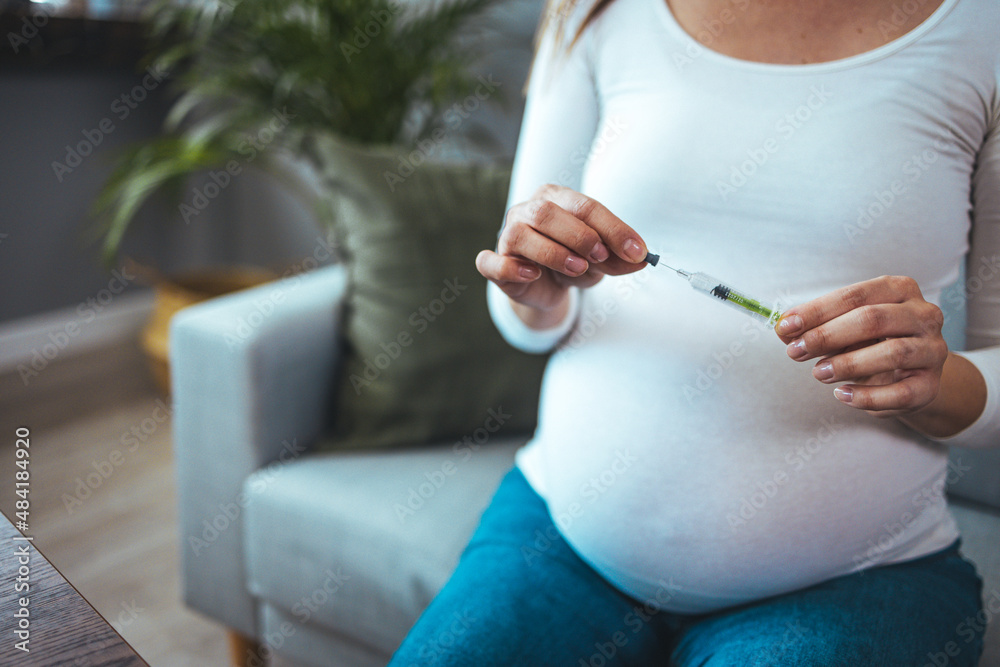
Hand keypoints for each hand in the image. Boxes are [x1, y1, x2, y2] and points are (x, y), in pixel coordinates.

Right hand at [476, 184, 648, 318]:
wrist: (546, 289)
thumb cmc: (572, 263)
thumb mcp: (600, 262)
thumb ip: (617, 259)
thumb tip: (640, 260)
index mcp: (555, 198)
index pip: (584, 206)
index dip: (613, 228)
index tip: (637, 251)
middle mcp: (527, 211)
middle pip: (547, 212)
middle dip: (580, 235)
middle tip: (602, 257)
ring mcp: (507, 236)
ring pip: (521, 234)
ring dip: (553, 252)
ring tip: (579, 268)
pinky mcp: (496, 264)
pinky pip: (491, 263)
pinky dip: (511, 268)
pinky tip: (533, 275)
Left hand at [775, 276, 948, 417]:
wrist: (909, 377)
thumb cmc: (872, 343)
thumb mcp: (843, 329)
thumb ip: (814, 327)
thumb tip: (783, 329)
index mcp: (900, 290)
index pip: (855, 295)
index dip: (817, 311)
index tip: (785, 326)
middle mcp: (924, 315)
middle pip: (873, 319)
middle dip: (828, 336)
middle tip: (796, 351)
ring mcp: (932, 350)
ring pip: (893, 353)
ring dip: (848, 364)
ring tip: (818, 373)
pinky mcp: (930, 385)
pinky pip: (900, 393)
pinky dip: (867, 396)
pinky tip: (841, 394)